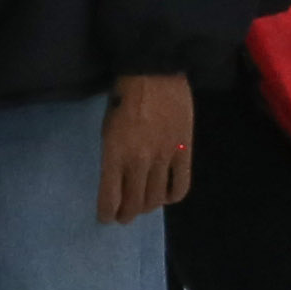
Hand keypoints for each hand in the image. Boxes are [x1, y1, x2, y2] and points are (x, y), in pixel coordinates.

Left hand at [99, 70, 192, 224]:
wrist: (154, 72)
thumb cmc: (123, 98)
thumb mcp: (107, 129)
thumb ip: (112, 157)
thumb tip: (118, 181)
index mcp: (114, 154)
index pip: (110, 199)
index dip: (107, 214)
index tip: (106, 217)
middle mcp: (138, 161)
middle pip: (134, 204)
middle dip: (127, 215)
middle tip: (125, 216)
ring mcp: (164, 158)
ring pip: (156, 199)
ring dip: (147, 208)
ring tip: (144, 206)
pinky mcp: (184, 152)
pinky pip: (180, 186)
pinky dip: (172, 197)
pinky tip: (166, 195)